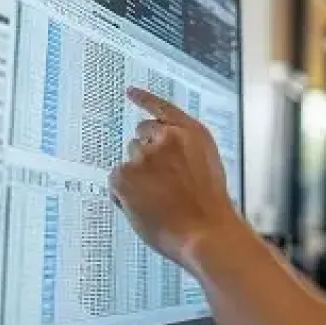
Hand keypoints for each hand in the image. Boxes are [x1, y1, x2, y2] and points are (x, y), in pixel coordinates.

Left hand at [109, 87, 243, 276]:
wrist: (206, 233)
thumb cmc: (209, 209)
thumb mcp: (207, 167)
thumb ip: (184, 151)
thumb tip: (160, 151)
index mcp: (191, 133)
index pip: (162, 108)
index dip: (144, 99)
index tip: (130, 91)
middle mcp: (167, 138)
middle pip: (140, 139)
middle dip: (145, 158)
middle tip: (163, 187)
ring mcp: (144, 156)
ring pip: (128, 163)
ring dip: (137, 179)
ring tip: (160, 201)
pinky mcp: (125, 176)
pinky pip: (116, 183)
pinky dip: (124, 197)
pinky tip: (145, 208)